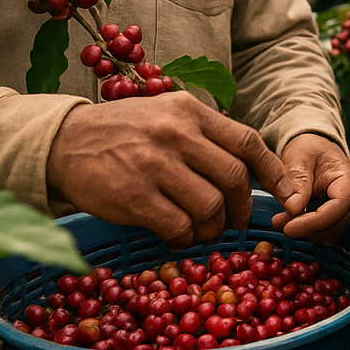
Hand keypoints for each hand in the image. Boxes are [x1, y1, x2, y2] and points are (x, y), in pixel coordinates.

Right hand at [47, 92, 292, 247]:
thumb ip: (203, 135)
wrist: (62, 143)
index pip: (247, 140)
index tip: (287, 195)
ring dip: (212, 228)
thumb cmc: (122, 133)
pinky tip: (175, 236)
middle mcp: (176, 132)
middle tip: (233, 222)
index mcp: (189, 111)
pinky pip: (178, 226)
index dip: (273, 172)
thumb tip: (247, 169)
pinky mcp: (133, 194)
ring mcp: (154, 163)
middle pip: (234, 177)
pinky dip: (184, 238)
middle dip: (241, 208)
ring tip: (200, 231)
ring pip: (210, 206)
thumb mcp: (165, 116)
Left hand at [268, 133, 349, 243]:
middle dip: (306, 229)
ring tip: (282, 221)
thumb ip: (297, 182)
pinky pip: (327, 234)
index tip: (289, 227)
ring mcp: (348, 209)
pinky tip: (292, 224)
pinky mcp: (338, 218)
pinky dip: (309, 234)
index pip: (338, 207)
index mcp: (349, 179)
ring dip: (306, 234)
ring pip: (331, 234)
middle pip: (335, 224)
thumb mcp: (299, 158)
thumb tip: (293, 208)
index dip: (313, 222)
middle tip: (278, 223)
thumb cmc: (308, 150)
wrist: (315, 149)